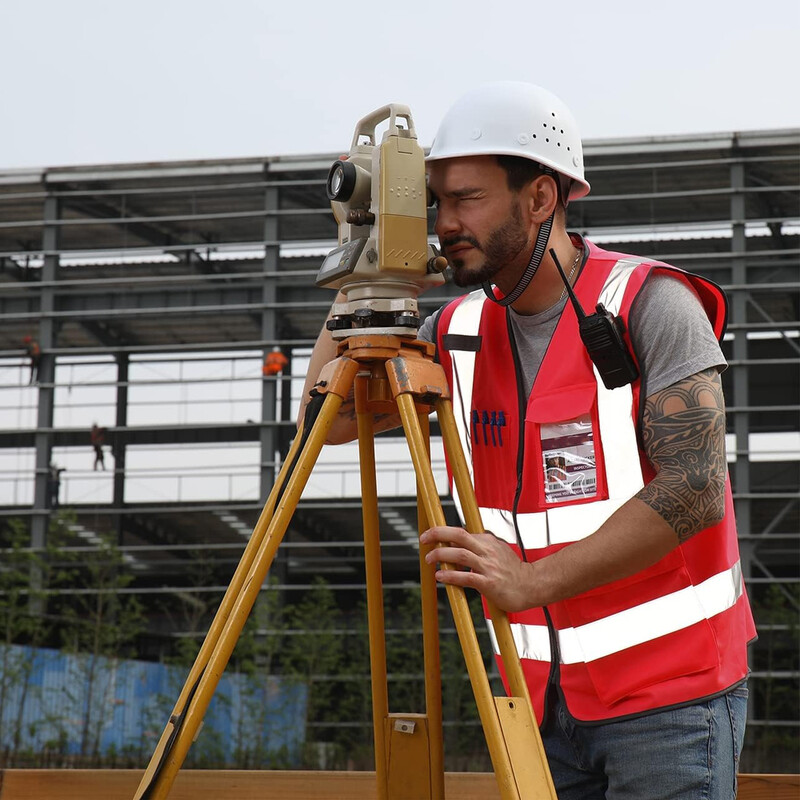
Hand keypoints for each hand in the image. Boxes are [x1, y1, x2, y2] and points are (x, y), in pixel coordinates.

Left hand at [419, 526, 535, 611]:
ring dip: (441, 555)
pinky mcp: (489, 583)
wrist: (533, 585)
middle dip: (438, 534)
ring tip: (430, 559)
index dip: (443, 532)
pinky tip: (441, 576)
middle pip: (459, 534)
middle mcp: (487, 550)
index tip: (430, 534)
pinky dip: (451, 575)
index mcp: (488, 541)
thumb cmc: (514, 571)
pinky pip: (467, 577)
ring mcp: (489, 566)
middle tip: (424, 538)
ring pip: (460, 554)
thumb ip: (480, 547)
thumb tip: (458, 544)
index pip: (461, 532)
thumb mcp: (498, 551)